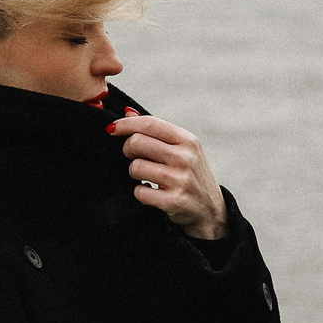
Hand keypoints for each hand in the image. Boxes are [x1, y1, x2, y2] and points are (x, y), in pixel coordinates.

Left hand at [108, 114, 226, 240]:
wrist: (210, 210)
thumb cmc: (190, 174)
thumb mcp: (182, 149)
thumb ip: (156, 131)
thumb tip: (127, 112)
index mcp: (187, 140)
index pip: (149, 124)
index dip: (125, 124)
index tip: (111, 129)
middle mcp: (185, 158)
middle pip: (137, 142)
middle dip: (128, 150)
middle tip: (135, 157)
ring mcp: (180, 180)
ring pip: (135, 167)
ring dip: (135, 173)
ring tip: (147, 176)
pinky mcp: (174, 201)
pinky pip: (139, 191)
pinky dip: (141, 192)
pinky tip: (152, 192)